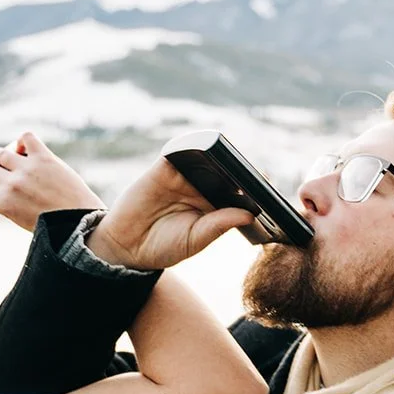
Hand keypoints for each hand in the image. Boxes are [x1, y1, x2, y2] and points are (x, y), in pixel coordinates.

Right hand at [0, 132, 103, 232]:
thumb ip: (8, 206)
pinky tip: (24, 147)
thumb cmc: (54, 228)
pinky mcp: (43, 157)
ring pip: (1, 154)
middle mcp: (11, 184)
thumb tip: (2, 195)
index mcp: (3, 203)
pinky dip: (22, 141)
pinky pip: (26, 138)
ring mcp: (27, 168)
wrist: (80, 222)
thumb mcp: (22, 222)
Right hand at [90, 158, 254, 270]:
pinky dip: (191, 147)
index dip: (252, 190)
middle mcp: (201, 189)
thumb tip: (249, 213)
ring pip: (206, 159)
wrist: (126, 245)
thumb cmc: (163, 246)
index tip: (268, 190)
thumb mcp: (196, 239)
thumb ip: (219, 225)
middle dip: (239, 170)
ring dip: (219, 157)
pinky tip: (203, 151)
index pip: (237, 193)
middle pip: (225, 172)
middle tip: (255, 173)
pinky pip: (180, 152)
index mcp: (213, 207)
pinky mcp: (164, 168)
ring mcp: (183, 176)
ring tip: (233, 162)